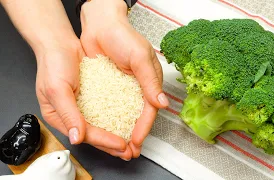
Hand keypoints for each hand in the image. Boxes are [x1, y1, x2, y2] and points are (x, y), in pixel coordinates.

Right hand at [35, 39, 129, 159]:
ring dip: (116, 133)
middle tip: (130, 151)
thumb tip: (77, 138)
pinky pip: (105, 111)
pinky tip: (128, 122)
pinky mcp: (91, 97)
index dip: (104, 141)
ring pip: (101, 125)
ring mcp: (81, 106)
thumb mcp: (57, 90)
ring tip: (132, 141)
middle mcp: (71, 114)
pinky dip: (115, 118)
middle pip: (94, 134)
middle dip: (112, 144)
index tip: (121, 144)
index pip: (84, 134)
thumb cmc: (53, 63)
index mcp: (58, 117)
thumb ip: (68, 114)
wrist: (60, 43)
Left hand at [80, 0, 168, 158]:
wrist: (99, 25)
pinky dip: (108, 120)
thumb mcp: (139, 57)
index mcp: (149, 81)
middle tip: (129, 151)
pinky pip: (110, 107)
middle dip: (134, 134)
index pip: (149, 110)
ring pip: (124, 115)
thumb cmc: (123, 35)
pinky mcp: (109, 88)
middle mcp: (137, 88)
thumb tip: (162, 103)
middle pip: (138, 116)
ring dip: (122, 131)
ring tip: (118, 146)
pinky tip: (105, 130)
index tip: (136, 141)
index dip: (143, 127)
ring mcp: (122, 89)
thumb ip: (150, 80)